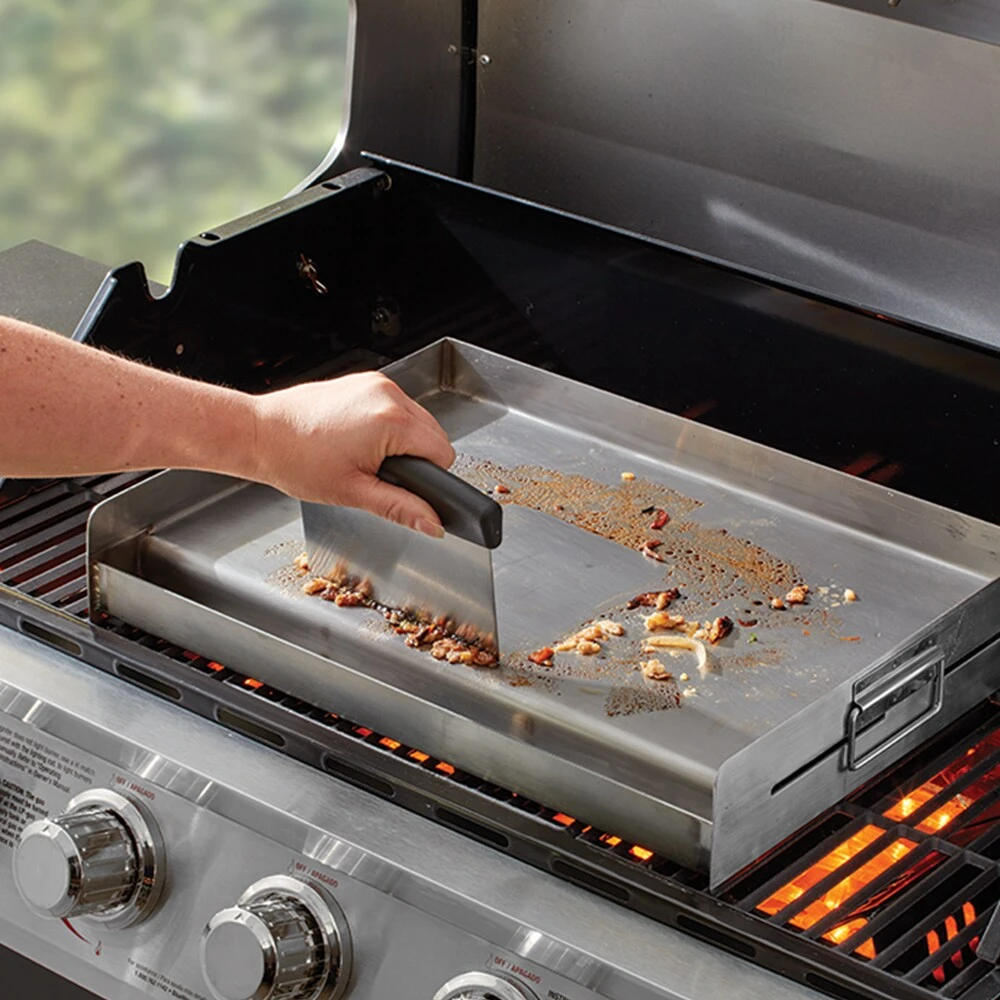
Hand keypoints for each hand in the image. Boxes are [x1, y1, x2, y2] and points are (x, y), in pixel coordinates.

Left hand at [251, 372, 455, 534]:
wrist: (260, 433)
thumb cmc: (295, 460)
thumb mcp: (353, 492)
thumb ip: (401, 508)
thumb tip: (432, 524)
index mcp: (391, 421)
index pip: (443, 453)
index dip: (428, 477)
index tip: (403, 486)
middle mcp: (388, 395)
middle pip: (434, 434)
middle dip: (414, 459)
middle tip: (375, 473)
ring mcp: (377, 384)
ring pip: (417, 420)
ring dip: (402, 441)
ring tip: (363, 456)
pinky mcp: (366, 381)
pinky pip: (397, 406)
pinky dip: (388, 425)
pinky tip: (358, 439)